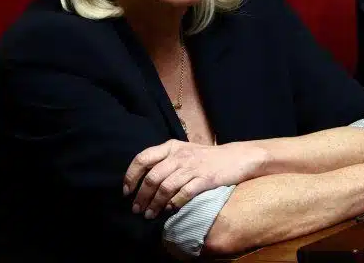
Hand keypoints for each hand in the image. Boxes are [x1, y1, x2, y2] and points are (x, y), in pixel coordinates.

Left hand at [123, 139, 266, 218]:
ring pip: (165, 187)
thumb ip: (165, 160)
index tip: (126, 192)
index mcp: (171, 147)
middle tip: (137, 210)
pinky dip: (174, 204)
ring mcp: (192, 167)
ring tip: (149, 215)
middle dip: (141, 196)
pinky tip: (169, 211)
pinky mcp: (205, 179)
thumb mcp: (184, 151)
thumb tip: (142, 180)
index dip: (131, 176)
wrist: (237, 157)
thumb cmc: (207, 158)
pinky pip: (184, 193)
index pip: (143, 158)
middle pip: (152, 177)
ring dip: (154, 203)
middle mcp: (179, 155)